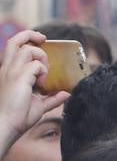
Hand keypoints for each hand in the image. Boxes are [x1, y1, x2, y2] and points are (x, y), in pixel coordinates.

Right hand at [0, 30, 68, 154]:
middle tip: (44, 39)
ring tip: (44, 75)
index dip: (26, 41)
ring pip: (28, 49)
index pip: (13, 48)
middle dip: (30, 35)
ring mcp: (11, 72)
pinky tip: (42, 84)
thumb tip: (66, 93)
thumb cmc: (17, 117)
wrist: (6, 125)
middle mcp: (7, 69)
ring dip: (41, 58)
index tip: (40, 42)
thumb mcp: (38, 106)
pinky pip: (36, 65)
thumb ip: (51, 98)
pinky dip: (43, 72)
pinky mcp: (18, 78)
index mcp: (8, 72)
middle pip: (14, 41)